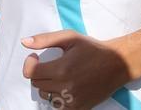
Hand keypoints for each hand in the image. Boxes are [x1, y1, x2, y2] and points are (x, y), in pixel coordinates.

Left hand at [22, 30, 138, 109]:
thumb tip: (24, 43)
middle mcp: (65, 87)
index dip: (30, 63)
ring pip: (46, 96)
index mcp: (61, 69)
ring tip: (58, 75)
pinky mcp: (79, 108)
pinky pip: (58, 106)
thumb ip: (45, 39)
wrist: (117, 64)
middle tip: (48, 65)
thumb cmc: (92, 48)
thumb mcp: (69, 37)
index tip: (36, 57)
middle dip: (38, 73)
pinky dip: (57, 97)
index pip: (31, 73)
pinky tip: (65, 86)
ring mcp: (72, 100)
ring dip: (47, 86)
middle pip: (37, 85)